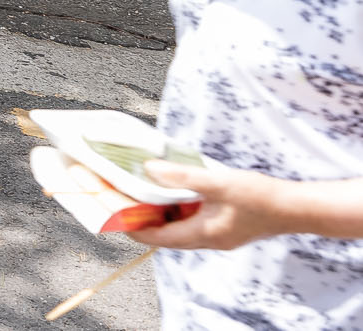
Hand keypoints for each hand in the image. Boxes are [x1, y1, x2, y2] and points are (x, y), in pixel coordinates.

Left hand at [129, 161, 297, 251]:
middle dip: (141, 218)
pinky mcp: (225, 225)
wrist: (297, 208)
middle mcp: (207, 239)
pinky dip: (179, 206)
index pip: (156, 237)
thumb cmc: (261, 197)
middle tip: (121, 199)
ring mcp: (217, 233)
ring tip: (140, 191)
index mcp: (203, 235)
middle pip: (165, 233)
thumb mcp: (218, 182)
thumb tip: (150, 169)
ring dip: (160, 211)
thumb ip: (183, 176)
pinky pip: (193, 219)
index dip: (132, 226)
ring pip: (179, 225)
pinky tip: (174, 188)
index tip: (111, 213)